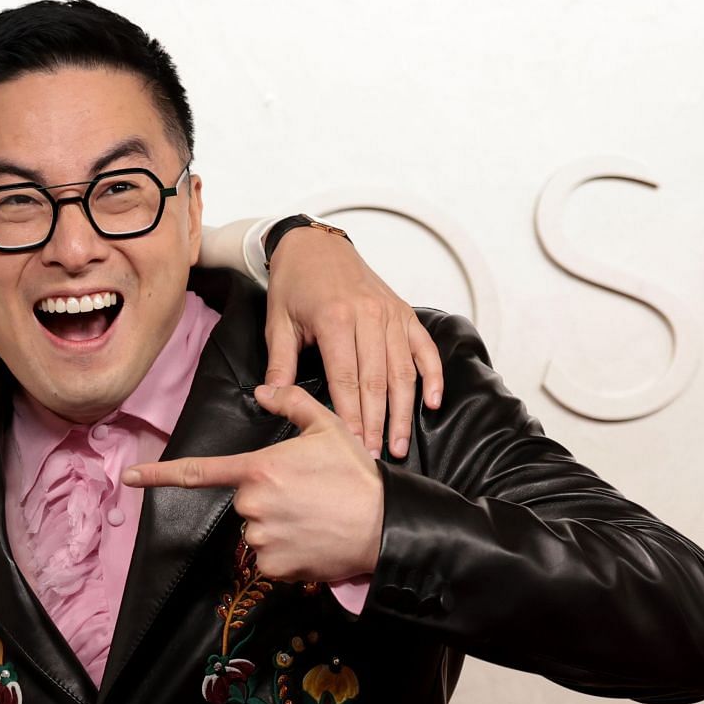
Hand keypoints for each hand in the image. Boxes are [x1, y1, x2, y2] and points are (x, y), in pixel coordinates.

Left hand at [122, 384, 382, 581]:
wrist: (387, 524)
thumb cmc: (357, 476)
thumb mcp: (328, 427)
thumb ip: (291, 403)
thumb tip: (263, 390)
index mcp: (259, 469)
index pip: (198, 472)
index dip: (158, 475)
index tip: (128, 478)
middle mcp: (253, 504)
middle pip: (243, 504)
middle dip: (267, 501)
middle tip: (306, 497)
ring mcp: (263, 537)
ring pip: (256, 533)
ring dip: (278, 528)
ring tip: (314, 519)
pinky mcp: (275, 566)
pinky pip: (268, 561)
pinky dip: (287, 554)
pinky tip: (313, 542)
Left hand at [264, 225, 443, 459]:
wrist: (315, 245)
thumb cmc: (294, 284)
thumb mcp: (278, 322)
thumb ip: (280, 362)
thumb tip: (270, 397)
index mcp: (335, 320)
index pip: (345, 380)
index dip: (349, 416)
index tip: (350, 445)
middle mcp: (369, 316)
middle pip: (377, 381)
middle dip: (377, 423)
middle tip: (375, 457)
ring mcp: (390, 314)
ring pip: (403, 371)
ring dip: (404, 411)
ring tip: (401, 443)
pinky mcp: (404, 312)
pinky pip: (425, 348)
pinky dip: (433, 376)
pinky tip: (433, 403)